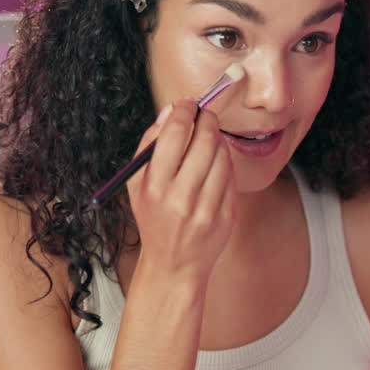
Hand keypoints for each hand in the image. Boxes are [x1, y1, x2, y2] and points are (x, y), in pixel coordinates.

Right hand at [125, 99, 235, 283]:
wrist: (174, 265)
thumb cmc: (154, 218)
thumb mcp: (138, 185)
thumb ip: (149, 145)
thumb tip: (170, 110)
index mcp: (154, 187)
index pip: (174, 134)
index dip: (185, 111)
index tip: (188, 103)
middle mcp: (180, 197)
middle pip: (204, 140)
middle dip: (207, 120)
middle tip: (206, 114)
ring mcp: (206, 208)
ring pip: (222, 156)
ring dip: (218, 140)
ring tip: (210, 139)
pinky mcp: (226, 216)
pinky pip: (231, 176)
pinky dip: (225, 163)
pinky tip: (216, 164)